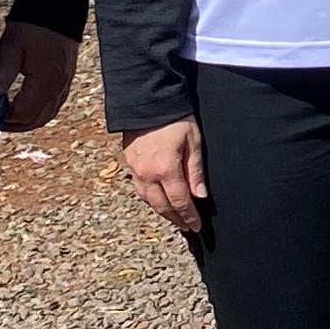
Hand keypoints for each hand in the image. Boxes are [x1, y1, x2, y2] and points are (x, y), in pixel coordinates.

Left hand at [0, 20, 79, 132]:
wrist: (58, 7)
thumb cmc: (32, 25)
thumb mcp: (12, 45)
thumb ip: (2, 72)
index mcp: (46, 79)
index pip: (24, 112)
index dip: (5, 119)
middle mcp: (60, 85)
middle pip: (37, 119)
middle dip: (16, 125)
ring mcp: (66, 82)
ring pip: (48, 115)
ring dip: (28, 121)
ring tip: (9, 119)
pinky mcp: (67, 78)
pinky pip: (55, 105)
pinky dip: (40, 112)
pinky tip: (27, 109)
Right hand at [121, 118, 205, 234]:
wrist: (147, 100)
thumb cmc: (175, 118)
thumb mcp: (193, 141)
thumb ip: (195, 170)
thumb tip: (200, 195)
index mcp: (166, 169)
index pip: (180, 201)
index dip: (189, 215)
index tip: (197, 226)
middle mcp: (147, 174)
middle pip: (162, 206)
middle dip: (176, 219)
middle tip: (187, 227)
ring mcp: (136, 170)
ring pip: (148, 200)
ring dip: (162, 211)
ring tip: (174, 218)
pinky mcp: (129, 163)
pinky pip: (139, 189)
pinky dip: (150, 199)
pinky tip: (157, 200)